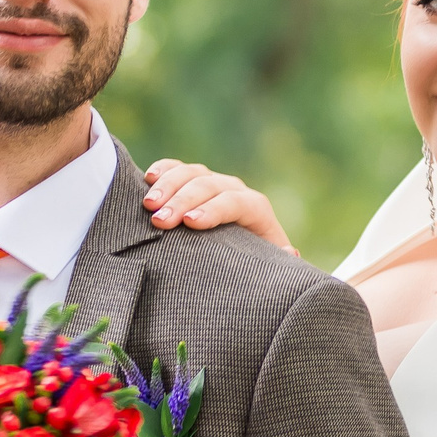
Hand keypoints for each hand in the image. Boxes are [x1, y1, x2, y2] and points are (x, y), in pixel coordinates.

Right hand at [143, 159, 295, 252]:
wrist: (241, 254)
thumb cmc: (253, 266)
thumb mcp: (269, 267)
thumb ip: (278, 262)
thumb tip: (290, 253)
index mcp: (256, 209)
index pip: (236, 202)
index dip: (214, 210)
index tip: (190, 224)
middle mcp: (233, 190)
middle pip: (209, 185)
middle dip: (183, 201)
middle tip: (159, 221)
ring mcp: (211, 183)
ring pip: (191, 173)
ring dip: (167, 186)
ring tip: (147, 205)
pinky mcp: (190, 182)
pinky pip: (176, 168)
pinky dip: (162, 170)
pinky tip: (146, 179)